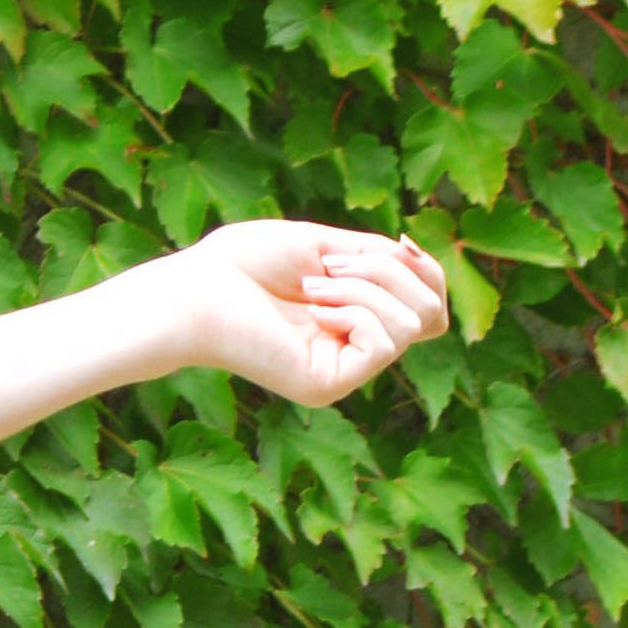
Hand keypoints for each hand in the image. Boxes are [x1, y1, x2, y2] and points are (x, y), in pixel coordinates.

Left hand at [167, 218, 448, 408]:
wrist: (196, 289)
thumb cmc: (244, 263)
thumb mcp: (326, 246)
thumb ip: (376, 259)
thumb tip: (419, 258)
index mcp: (353, 320)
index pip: (429, 307)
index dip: (428, 271)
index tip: (397, 242)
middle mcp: (352, 351)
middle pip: (431, 312)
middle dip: (392, 271)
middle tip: (330, 265)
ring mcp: (343, 372)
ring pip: (414, 322)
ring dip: (367, 285)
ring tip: (311, 285)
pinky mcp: (329, 385)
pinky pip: (384, 340)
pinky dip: (355, 307)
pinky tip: (311, 306)